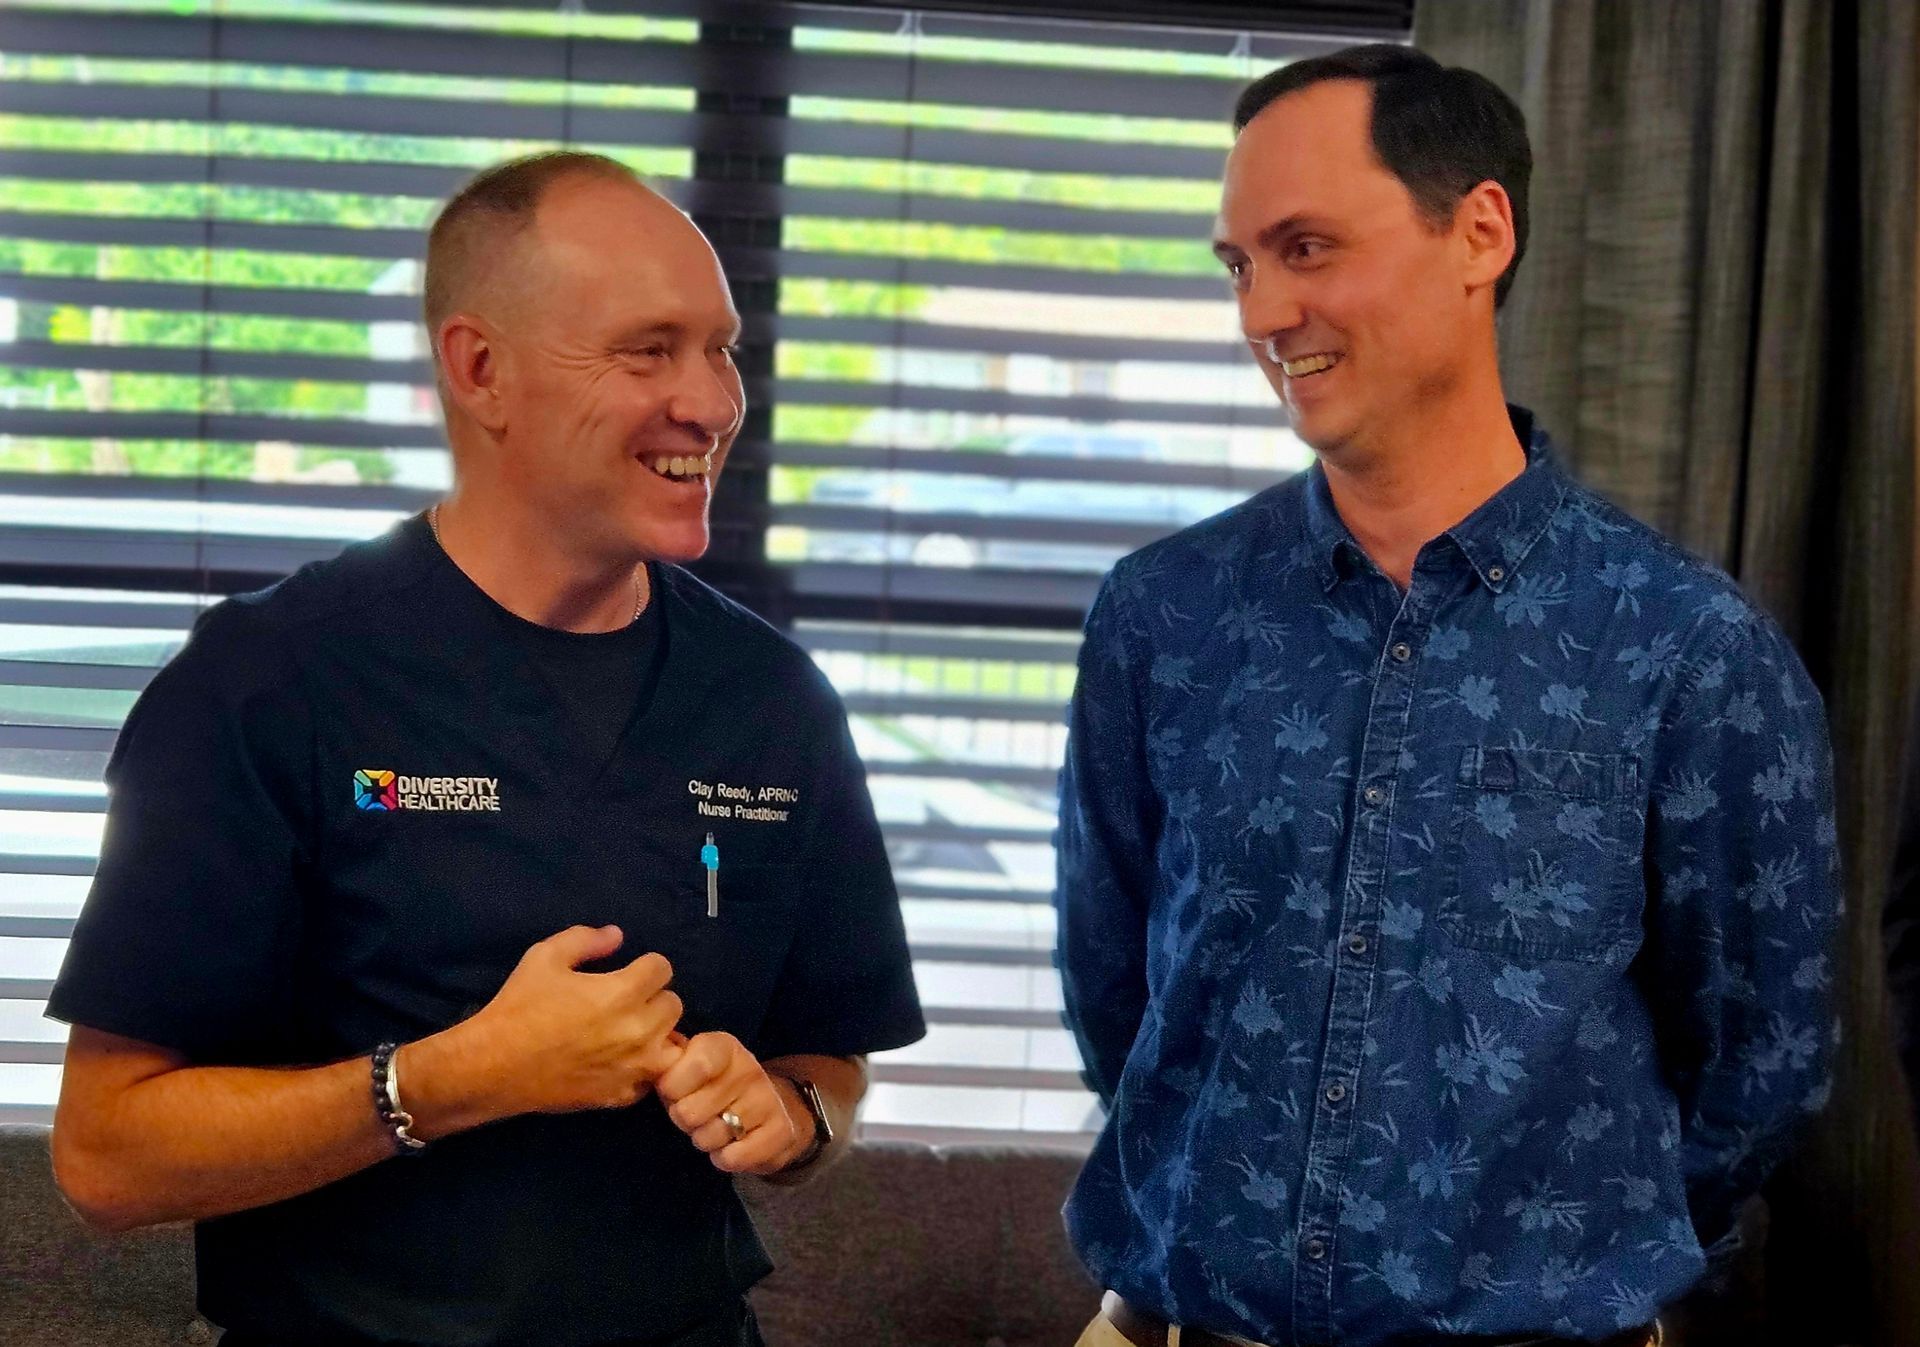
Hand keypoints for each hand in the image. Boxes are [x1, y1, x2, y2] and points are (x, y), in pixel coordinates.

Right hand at [453, 925, 684, 1117]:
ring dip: (658, 1034)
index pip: (663, 968)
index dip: (646, 965)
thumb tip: (617, 935)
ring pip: (673, 1044)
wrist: (493, 1066)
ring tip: (632, 1032)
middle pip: (673, 1004)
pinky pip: (652, 1079)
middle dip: (653, 997)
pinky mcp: (622, 1095)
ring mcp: (634, 1067)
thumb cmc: (519, 1007)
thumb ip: (586, 939)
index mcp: (623, 992)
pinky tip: (621, 1061)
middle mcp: (639, 1030)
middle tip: (627, 1001)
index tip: (629, 971)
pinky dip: (643, 1069)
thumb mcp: (545, 956)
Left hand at [654, 1032, 807, 1174]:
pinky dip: (724, 1159)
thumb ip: (667, 1065)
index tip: (672, 1092)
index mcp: (723, 1047)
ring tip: (714, 1128)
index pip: (695, 1064)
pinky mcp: (781, 1132)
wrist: (773, 1109)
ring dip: (704, 1140)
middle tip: (695, 1115)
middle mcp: (748, 1069)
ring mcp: (767, 1100)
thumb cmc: (715, 1088)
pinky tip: (732, 1146)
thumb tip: (643, 1063)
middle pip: (690, 1111)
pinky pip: (732, 1158)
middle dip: (684, 1120)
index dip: (673, 1087)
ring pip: (709, 1137)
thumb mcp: (690, 1069)